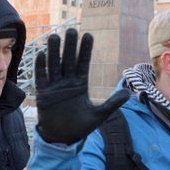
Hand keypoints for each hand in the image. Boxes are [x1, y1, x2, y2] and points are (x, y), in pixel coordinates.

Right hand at [35, 28, 129, 143]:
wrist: (63, 139)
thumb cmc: (81, 127)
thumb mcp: (100, 115)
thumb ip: (112, 104)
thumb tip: (128, 93)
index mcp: (80, 85)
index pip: (83, 63)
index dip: (85, 50)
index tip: (88, 35)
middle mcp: (67, 82)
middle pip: (68, 60)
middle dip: (70, 46)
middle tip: (71, 30)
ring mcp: (54, 87)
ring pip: (54, 65)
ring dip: (54, 51)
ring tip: (54, 36)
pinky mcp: (43, 94)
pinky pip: (41, 77)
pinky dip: (41, 67)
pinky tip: (42, 54)